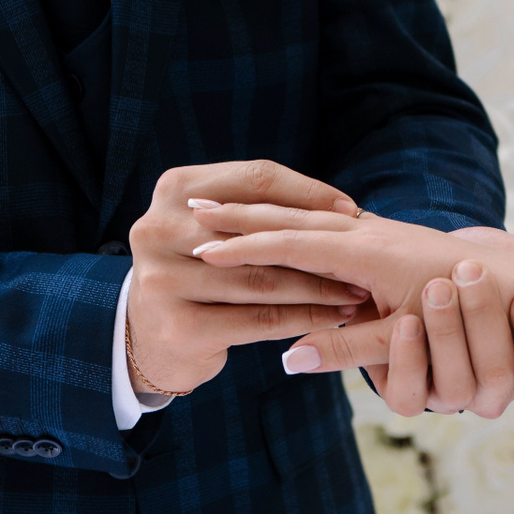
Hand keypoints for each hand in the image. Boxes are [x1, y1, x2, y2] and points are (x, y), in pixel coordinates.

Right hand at [125, 162, 371, 395]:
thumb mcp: (217, 226)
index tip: (352, 209)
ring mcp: (162, 280)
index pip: (256, 177)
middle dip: (318, 245)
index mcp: (175, 188)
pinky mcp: (178, 327)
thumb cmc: (204, 269)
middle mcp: (157, 228)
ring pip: (262, 279)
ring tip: (356, 292)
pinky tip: (333, 320)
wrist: (149, 336)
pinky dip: (303, 319)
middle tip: (365, 252)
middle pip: (260, 231)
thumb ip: (259, 210)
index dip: (308, 193)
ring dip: (318, 287)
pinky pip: (259, 319)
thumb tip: (342, 206)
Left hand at [191, 207, 513, 416]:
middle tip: (187, 199)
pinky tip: (226, 252)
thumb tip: (339, 336)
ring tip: (194, 225)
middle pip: (290, 216)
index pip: (304, 226)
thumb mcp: (411, 319)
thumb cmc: (481, 309)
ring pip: (291, 228)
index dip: (259, 218)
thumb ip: (375, 324)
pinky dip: (264, 251)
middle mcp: (368, 237)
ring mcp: (372, 243)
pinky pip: (308, 254)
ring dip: (241, 226)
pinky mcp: (376, 261)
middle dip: (238, 209)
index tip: (212, 210)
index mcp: (372, 247)